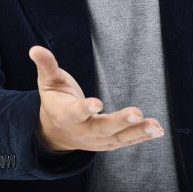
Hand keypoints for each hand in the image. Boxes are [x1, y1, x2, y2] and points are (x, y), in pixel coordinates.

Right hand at [29, 46, 164, 151]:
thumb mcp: (48, 82)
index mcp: (67, 114)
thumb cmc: (55, 101)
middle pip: (101, 128)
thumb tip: (35, 49)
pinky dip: (141, 137)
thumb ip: (46, 66)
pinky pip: (125, 141)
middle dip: (119, 122)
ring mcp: (96, 140)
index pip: (76, 112)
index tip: (96, 104)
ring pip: (118, 138)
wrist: (54, 132)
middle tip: (136, 113)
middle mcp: (82, 130)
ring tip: (155, 126)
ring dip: (137, 132)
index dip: (85, 109)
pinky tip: (157, 130)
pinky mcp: (108, 143)